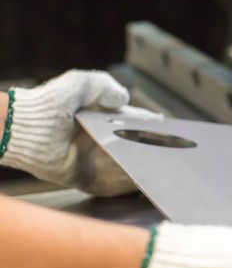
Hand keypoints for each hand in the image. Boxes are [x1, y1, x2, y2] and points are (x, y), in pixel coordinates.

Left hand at [0, 70, 159, 196]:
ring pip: (124, 165)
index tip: (167, 128)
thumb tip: (125, 100)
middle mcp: (96, 139)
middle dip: (150, 148)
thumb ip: (106, 86)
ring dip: (141, 167)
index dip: (148, 125)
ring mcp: (90, 159)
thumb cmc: (50, 102)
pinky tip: (141, 182)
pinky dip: (124, 185)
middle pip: (131, 145)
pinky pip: (108, 184)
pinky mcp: (83, 177)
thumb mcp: (81, 83)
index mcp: (98, 117)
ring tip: (163, 169)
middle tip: (171, 152)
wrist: (25, 129)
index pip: (130, 122)